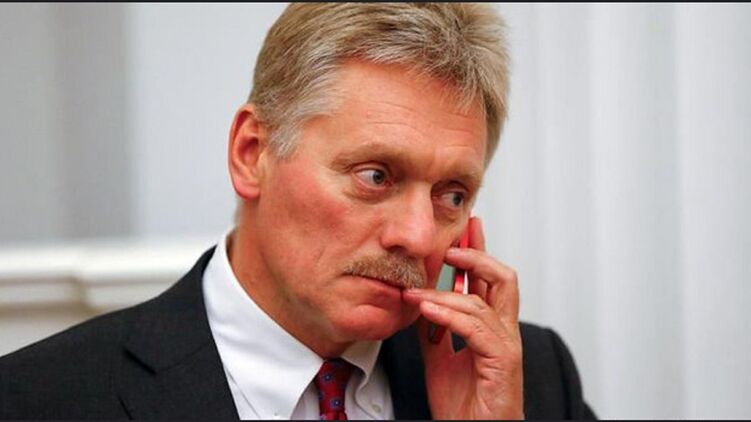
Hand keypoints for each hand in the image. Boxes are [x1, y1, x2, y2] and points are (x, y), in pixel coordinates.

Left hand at [402, 216, 523, 419]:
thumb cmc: (462, 404)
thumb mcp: (439, 357)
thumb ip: (435, 328)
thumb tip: (420, 301)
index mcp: (492, 328)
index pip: (489, 281)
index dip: (478, 252)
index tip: (465, 229)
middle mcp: (504, 332)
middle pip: (503, 279)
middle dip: (477, 255)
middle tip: (453, 244)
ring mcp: (506, 345)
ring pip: (484, 300)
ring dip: (445, 292)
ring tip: (416, 290)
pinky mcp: (502, 362)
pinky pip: (476, 328)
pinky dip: (448, 315)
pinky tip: (426, 309)